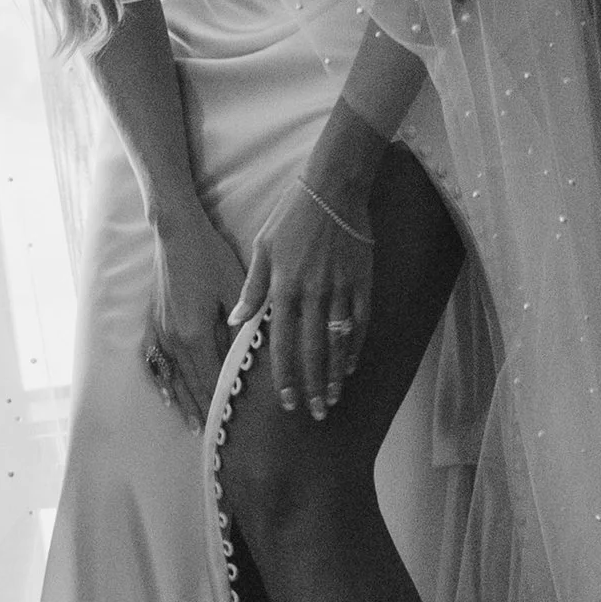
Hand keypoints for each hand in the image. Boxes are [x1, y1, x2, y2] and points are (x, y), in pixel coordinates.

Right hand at [143, 206, 244, 429]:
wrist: (175, 233)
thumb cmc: (210, 256)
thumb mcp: (234, 288)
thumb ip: (242, 325)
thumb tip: (254, 356)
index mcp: (196, 333)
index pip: (212, 379)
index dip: (221, 403)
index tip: (231, 426)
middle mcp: (175, 338)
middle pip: (192, 383)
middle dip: (204, 411)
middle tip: (215, 438)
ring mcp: (161, 330)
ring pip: (173, 377)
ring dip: (184, 402)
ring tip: (194, 425)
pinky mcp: (155, 321)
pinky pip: (156, 361)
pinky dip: (162, 381)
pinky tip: (167, 394)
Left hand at [235, 176, 372, 418]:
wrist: (334, 188)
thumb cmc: (291, 216)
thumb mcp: (262, 248)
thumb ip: (252, 288)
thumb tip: (237, 320)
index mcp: (284, 287)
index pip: (283, 343)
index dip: (284, 376)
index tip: (285, 401)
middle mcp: (312, 294)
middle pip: (312, 351)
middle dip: (312, 386)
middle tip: (314, 413)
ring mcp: (340, 290)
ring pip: (338, 343)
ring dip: (335, 375)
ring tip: (333, 399)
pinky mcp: (363, 283)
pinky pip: (360, 324)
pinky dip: (356, 347)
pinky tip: (351, 366)